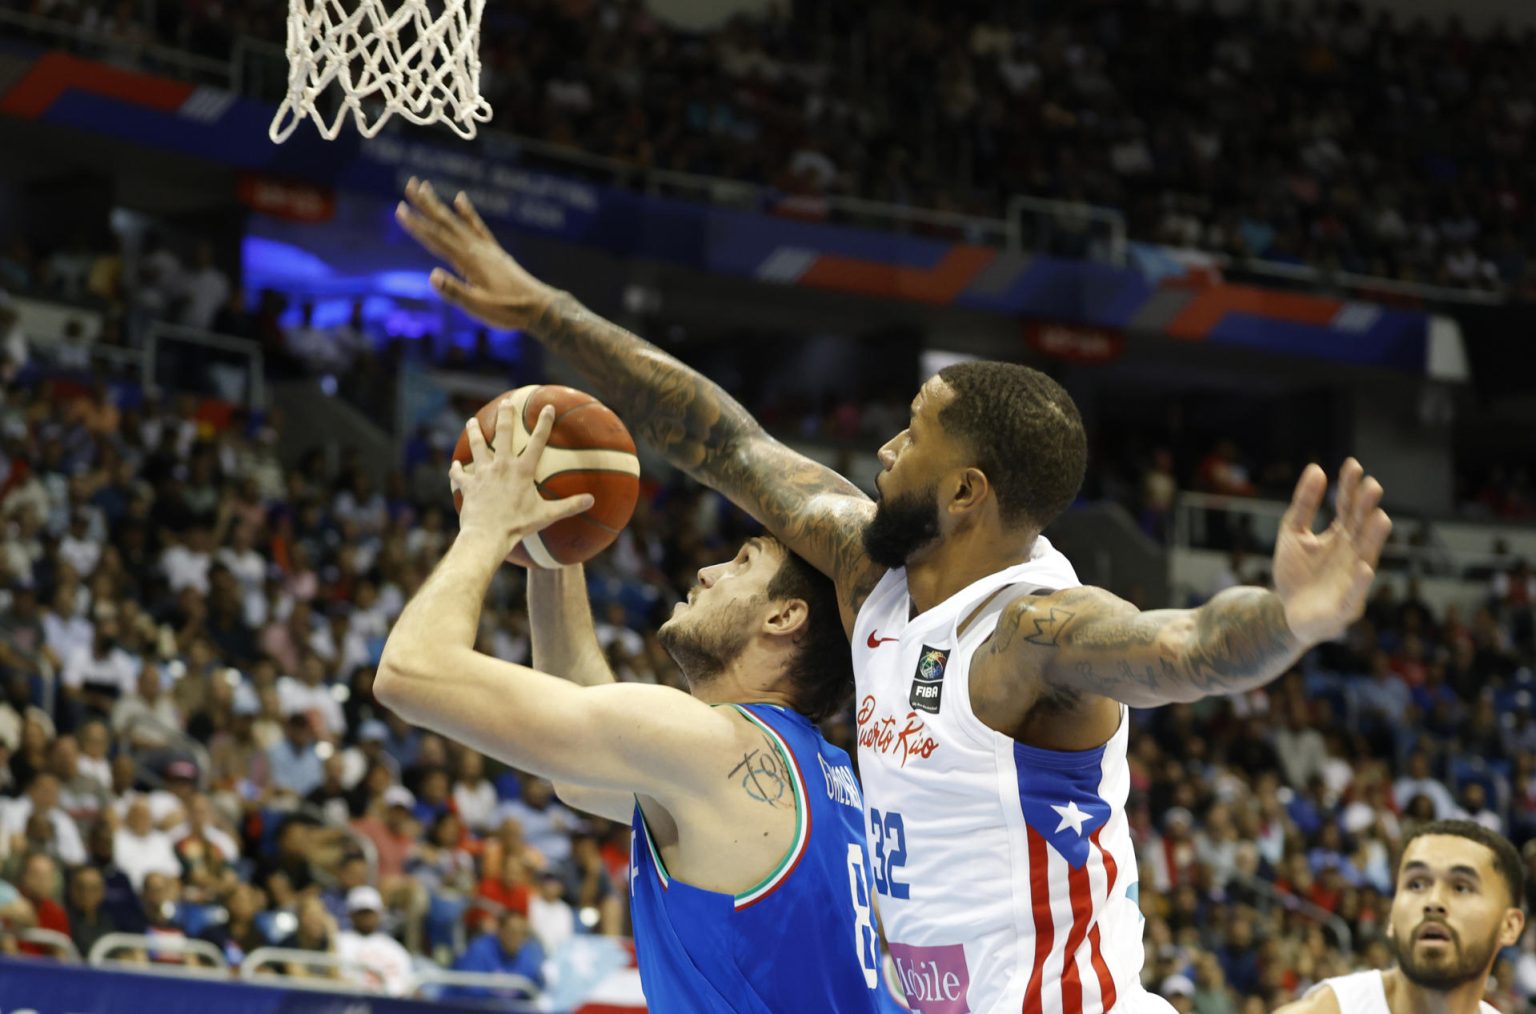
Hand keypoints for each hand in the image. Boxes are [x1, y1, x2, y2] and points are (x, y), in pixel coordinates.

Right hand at [396, 178, 557, 329]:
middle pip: (445, 223)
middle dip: (425, 204)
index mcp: (469, 262)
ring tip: (426, 187)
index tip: (399, 209)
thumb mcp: (479, 307)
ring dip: (440, 205)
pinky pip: (478, 227)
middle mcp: (476, 249)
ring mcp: (486, 249)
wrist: (540, 308)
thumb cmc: (509, 311)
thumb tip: (432, 276)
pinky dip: (467, 213)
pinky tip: (460, 199)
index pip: (437, 240)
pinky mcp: (495, 252)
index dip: (417, 225)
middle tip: (409, 183)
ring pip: (458, 222)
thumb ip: (455, 292)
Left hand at [450, 398, 593, 555]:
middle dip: (506, 416)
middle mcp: (501, 466)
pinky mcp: (467, 485)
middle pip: (502, 434)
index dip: (544, 423)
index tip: (548, 407)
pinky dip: (457, 469)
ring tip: (471, 421)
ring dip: (474, 432)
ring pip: (477, 446)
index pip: (537, 441)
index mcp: (522, 470)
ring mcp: (482, 473)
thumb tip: (591, 500)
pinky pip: (459, 474)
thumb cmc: (518, 525)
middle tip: (506, 402)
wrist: (487, 535)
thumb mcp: (547, 515)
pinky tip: (454, 464)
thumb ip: (569, 506)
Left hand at [1272, 458, 1392, 644]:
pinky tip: (1364, 566)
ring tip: (1381, 517)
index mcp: (1340, 538)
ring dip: (1373, 539)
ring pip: (1365, 556)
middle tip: (1372, 486)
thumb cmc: (1295, 574)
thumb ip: (1304, 504)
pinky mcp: (1345, 606)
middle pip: (1360, 529)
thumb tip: (1316, 468)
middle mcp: (1351, 555)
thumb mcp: (1293, 534)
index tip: (1352, 465)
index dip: (1349, 489)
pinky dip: (1361, 581)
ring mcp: (1351, 580)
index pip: (1348, 509)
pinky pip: (1354, 592)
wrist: (1285, 615)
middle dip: (1366, 509)